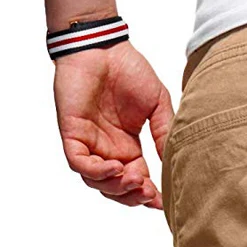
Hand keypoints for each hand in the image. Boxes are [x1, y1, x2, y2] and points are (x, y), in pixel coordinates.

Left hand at [53, 42, 173, 207]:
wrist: (101, 44)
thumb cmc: (128, 68)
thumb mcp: (157, 105)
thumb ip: (164, 133)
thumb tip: (173, 162)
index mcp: (128, 147)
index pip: (137, 181)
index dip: (148, 195)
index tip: (163, 201)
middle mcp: (108, 150)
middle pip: (116, 189)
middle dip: (133, 197)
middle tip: (148, 192)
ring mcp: (89, 143)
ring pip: (97, 183)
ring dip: (116, 188)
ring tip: (135, 179)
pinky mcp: (72, 133)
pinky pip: (79, 164)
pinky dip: (96, 172)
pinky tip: (115, 168)